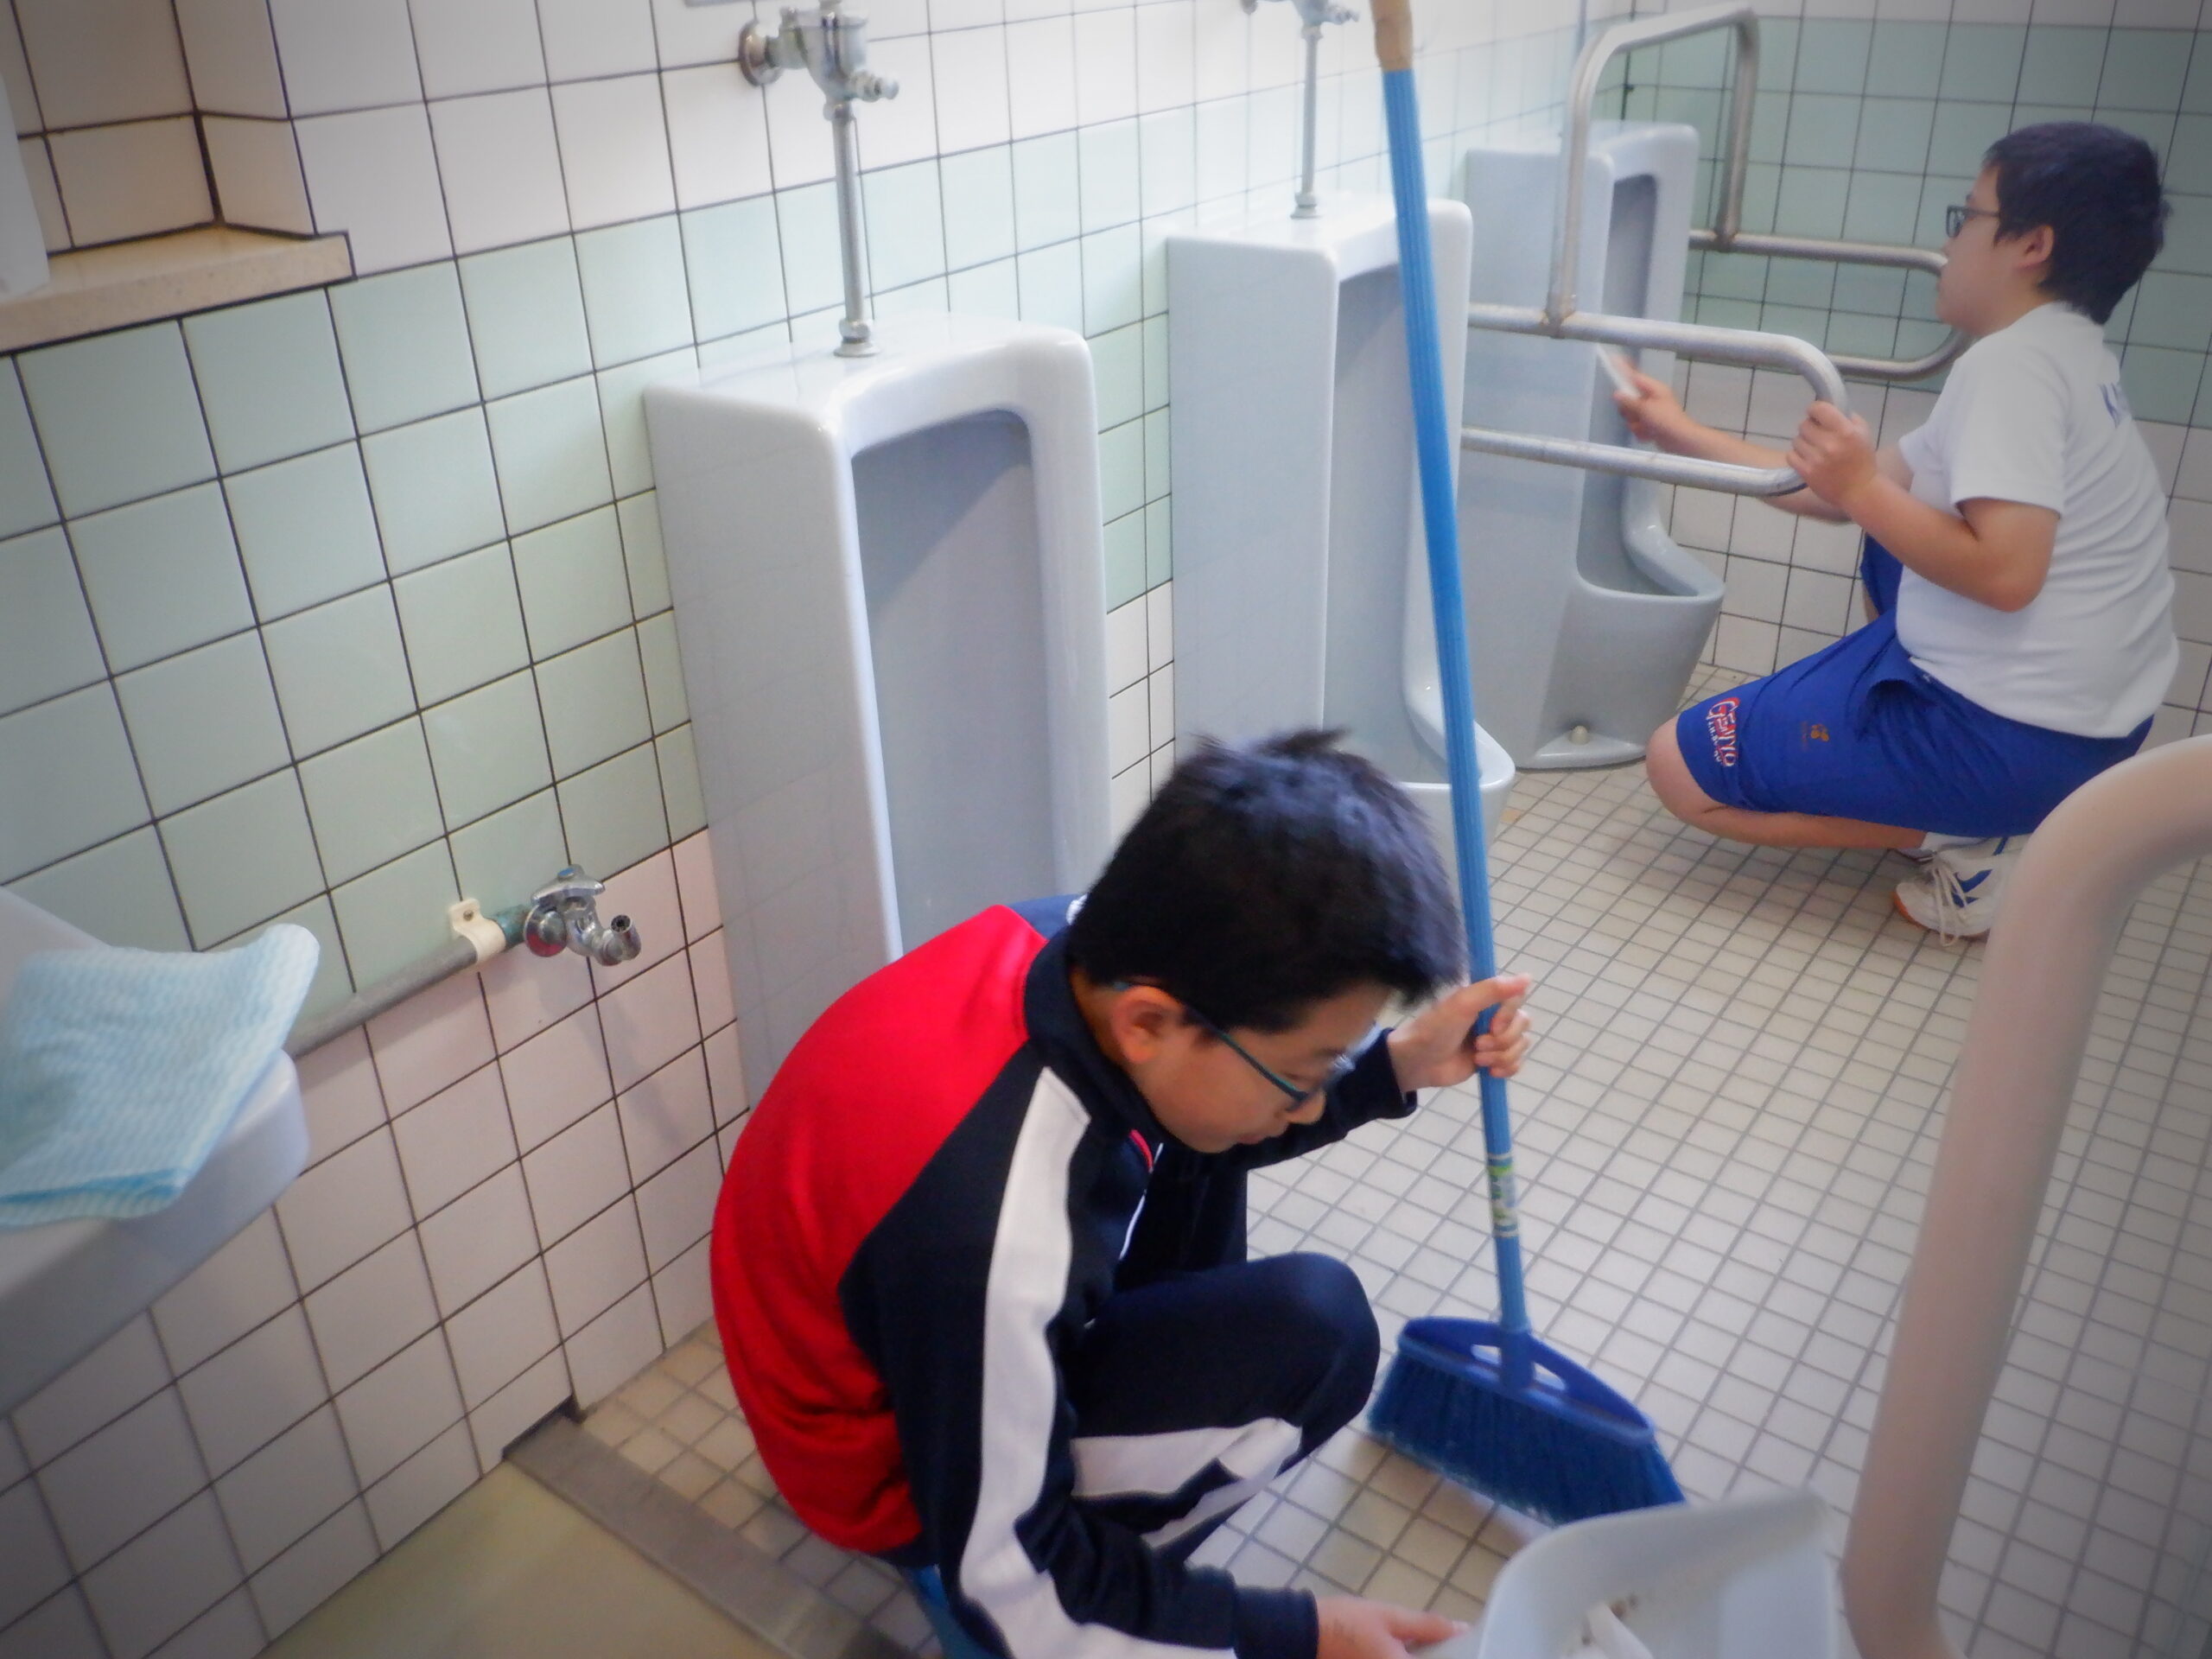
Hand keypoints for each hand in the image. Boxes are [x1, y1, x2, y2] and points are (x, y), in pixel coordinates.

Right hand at [1316, 1596, 1466, 1658]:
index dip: (1452, 1655)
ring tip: (1416, 1645)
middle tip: (1434, 1643)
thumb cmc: (1347, 1624)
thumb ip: (1428, 1626)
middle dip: (1431, 1654)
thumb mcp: (1389, 1617)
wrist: (1302, 1634)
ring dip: (1415, 1655)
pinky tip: (1396, 1651)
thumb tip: (1461, 1629)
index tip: (1459, 1646)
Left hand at [1387, 974, 1531, 1092]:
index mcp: (1486, 998)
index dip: (1508, 1015)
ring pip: (1520, 1045)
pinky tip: (1490, 1071)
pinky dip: (1506, 1068)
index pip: (1517, 999)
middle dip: (1503, 1040)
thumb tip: (1528, 977)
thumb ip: (1493, 989)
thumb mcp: (1462, 1004)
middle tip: (1478, 1044)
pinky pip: (1517, 1063)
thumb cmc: (1435, 1029)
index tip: (1492, 1025)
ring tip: (1477, 1058)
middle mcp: (1493, 1015)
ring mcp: (1494, 1038)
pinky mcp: (1493, 1060)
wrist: (1418, 1063)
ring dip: (1501, 1055)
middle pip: (1523, 1024)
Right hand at [1614, 366, 1693, 448]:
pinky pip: (1636, 427)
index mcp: (1653, 389)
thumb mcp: (1645, 409)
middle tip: (1637, 415)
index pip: (1634, 376)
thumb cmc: (1666, 420)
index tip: (1613, 359)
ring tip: (1647, 428)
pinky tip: (1650, 435)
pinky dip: (1641, 432)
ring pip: (1630, 416)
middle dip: (1629, 411)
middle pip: (1628, 400)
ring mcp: (1650, 412)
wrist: (1680, 440)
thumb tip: (1616, 394)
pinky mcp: (1650, 425)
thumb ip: (1629, 402)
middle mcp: (1651, 398)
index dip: (1623, 369)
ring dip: (1636, 425)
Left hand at [1787, 402, 1878, 507]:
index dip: (1814, 409)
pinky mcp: (1806, 472)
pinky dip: (1797, 456)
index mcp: (1845, 431)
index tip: (1817, 415)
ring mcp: (1816, 459)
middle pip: (1804, 424)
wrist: (1859, 490)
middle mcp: (1830, 444)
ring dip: (1804, 443)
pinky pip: (1791, 455)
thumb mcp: (1863, 432)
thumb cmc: (1862, 459)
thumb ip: (1846, 417)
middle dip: (1810, 428)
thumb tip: (1826, 406)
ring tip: (1815, 449)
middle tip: (1818, 436)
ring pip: (1796, 440)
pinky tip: (1808, 459)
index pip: (1818, 408)